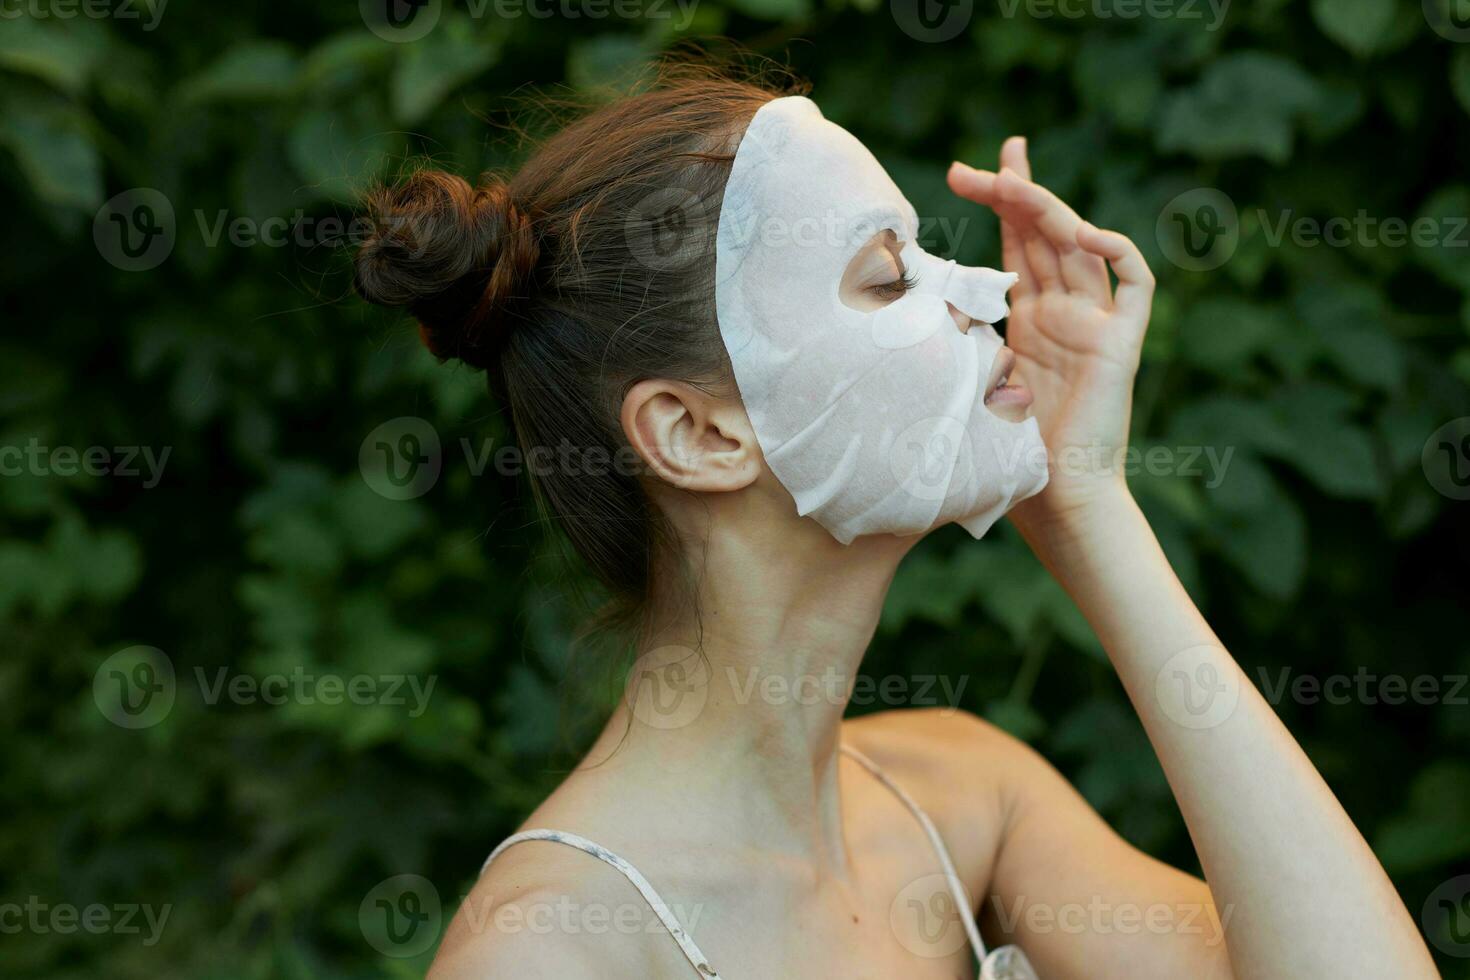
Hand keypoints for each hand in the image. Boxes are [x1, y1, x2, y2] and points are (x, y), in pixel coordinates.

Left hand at [947, 137, 1155, 532]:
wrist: (1055, 503)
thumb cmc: (1007, 458)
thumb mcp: (964, 385)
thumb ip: (946, 346)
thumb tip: (888, 312)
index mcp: (1029, 321)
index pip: (1018, 243)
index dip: (1000, 202)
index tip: (964, 172)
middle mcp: (1065, 313)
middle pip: (1045, 231)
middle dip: (1014, 189)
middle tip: (976, 165)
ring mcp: (1095, 323)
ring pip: (1079, 244)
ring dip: (1046, 208)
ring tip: (1009, 182)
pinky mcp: (1122, 343)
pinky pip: (1134, 284)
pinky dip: (1117, 251)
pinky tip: (1083, 234)